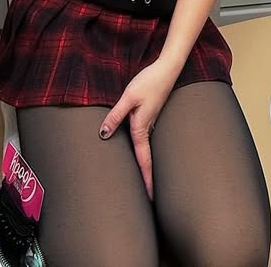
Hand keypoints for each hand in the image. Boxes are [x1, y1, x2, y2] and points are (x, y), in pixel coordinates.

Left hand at [99, 58, 180, 199]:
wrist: (167, 69)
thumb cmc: (149, 82)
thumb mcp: (128, 97)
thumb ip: (115, 115)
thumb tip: (103, 134)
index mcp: (141, 128)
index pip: (143, 161)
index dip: (145, 181)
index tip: (149, 200)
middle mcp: (147, 128)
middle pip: (146, 160)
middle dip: (147, 180)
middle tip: (147, 201)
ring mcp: (150, 123)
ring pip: (146, 150)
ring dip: (144, 167)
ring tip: (143, 184)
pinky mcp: (149, 116)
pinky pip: (145, 139)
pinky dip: (143, 152)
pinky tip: (138, 152)